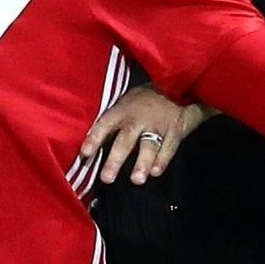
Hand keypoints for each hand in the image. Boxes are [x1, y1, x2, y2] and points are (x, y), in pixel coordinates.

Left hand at [79, 84, 216, 185]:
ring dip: (142, 163)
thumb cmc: (149, 96)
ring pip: (148, 145)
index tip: (84, 154)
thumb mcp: (129, 100)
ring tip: (136, 180)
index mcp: (123, 109)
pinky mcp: (175, 128)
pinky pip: (169, 146)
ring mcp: (157, 123)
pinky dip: (163, 159)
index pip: (105, 124)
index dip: (95, 138)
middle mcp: (138, 117)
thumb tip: (98, 141)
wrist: (179, 83)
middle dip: (116, 159)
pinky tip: (156, 172)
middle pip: (125, 139)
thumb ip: (117, 120)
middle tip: (107, 178)